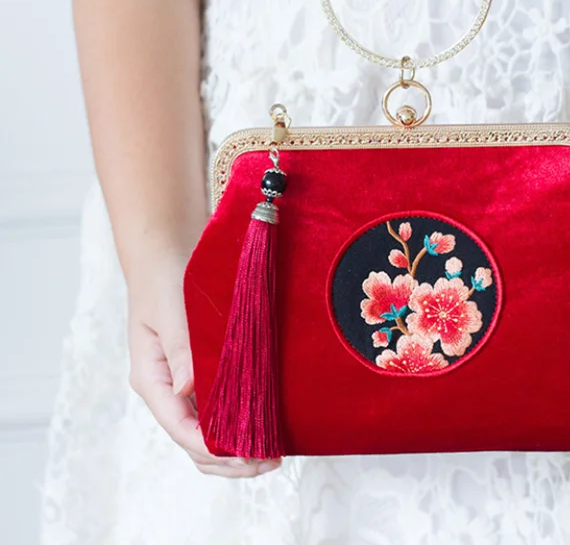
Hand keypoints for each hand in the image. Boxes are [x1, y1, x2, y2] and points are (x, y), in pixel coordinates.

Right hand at [126, 253, 280, 476]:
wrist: (166, 251)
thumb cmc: (164, 278)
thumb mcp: (169, 310)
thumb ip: (179, 348)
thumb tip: (188, 388)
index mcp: (153, 378)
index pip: (181, 429)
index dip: (214, 449)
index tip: (248, 455)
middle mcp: (168, 387)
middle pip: (194, 440)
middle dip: (230, 458)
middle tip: (270, 460)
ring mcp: (184, 382)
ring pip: (207, 430)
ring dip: (235, 446)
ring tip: (273, 450)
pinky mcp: (201, 370)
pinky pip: (218, 407)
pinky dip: (237, 421)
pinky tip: (264, 422)